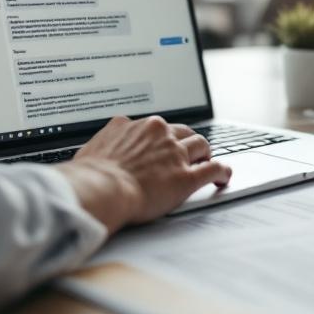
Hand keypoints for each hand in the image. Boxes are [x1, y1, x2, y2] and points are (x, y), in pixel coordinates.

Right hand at [57, 116, 230, 232]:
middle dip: (187, 141)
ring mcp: (175, 153)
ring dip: (205, 153)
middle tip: (188, 152)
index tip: (162, 145)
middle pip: (183, 131)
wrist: (100, 188)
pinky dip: (222, 172)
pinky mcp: (186, 176)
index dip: (162, 138)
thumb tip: (98, 152)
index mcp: (136, 125)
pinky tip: (223, 177)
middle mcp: (159, 134)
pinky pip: (213, 169)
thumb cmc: (90, 174)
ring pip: (201, 145)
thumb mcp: (93, 148)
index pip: (157, 127)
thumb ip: (105, 145)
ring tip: (206, 161)